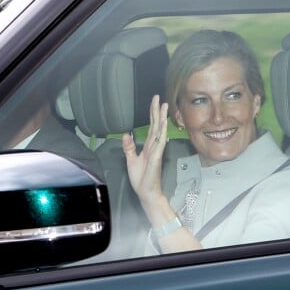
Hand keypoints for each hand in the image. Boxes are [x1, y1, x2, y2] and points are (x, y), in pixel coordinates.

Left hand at [122, 94, 168, 208]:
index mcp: (149, 146)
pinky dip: (162, 133)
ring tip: (164, 106)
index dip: (152, 114)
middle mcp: (154, 146)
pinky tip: (163, 124)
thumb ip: (129, 147)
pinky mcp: (156, 157)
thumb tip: (126, 134)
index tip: (155, 102)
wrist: (146, 192)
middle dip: (157, 111)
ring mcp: (156, 151)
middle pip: (156, 125)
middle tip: (159, 97)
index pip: (151, 127)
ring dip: (162, 118)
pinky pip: (159, 143)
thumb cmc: (141, 178)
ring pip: (160, 131)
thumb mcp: (131, 160)